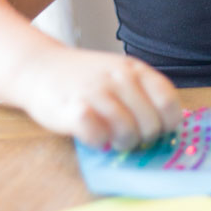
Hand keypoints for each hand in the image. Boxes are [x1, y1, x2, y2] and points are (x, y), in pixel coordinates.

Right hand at [16, 44, 181, 149]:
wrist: (40, 67)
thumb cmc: (86, 77)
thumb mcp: (120, 74)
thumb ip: (143, 93)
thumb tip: (170, 127)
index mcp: (136, 70)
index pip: (169, 102)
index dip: (168, 124)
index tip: (158, 130)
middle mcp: (120, 78)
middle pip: (151, 124)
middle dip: (142, 138)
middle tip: (127, 135)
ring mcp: (97, 92)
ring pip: (128, 133)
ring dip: (121, 143)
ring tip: (110, 136)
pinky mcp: (73, 109)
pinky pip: (98, 136)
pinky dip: (98, 142)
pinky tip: (92, 134)